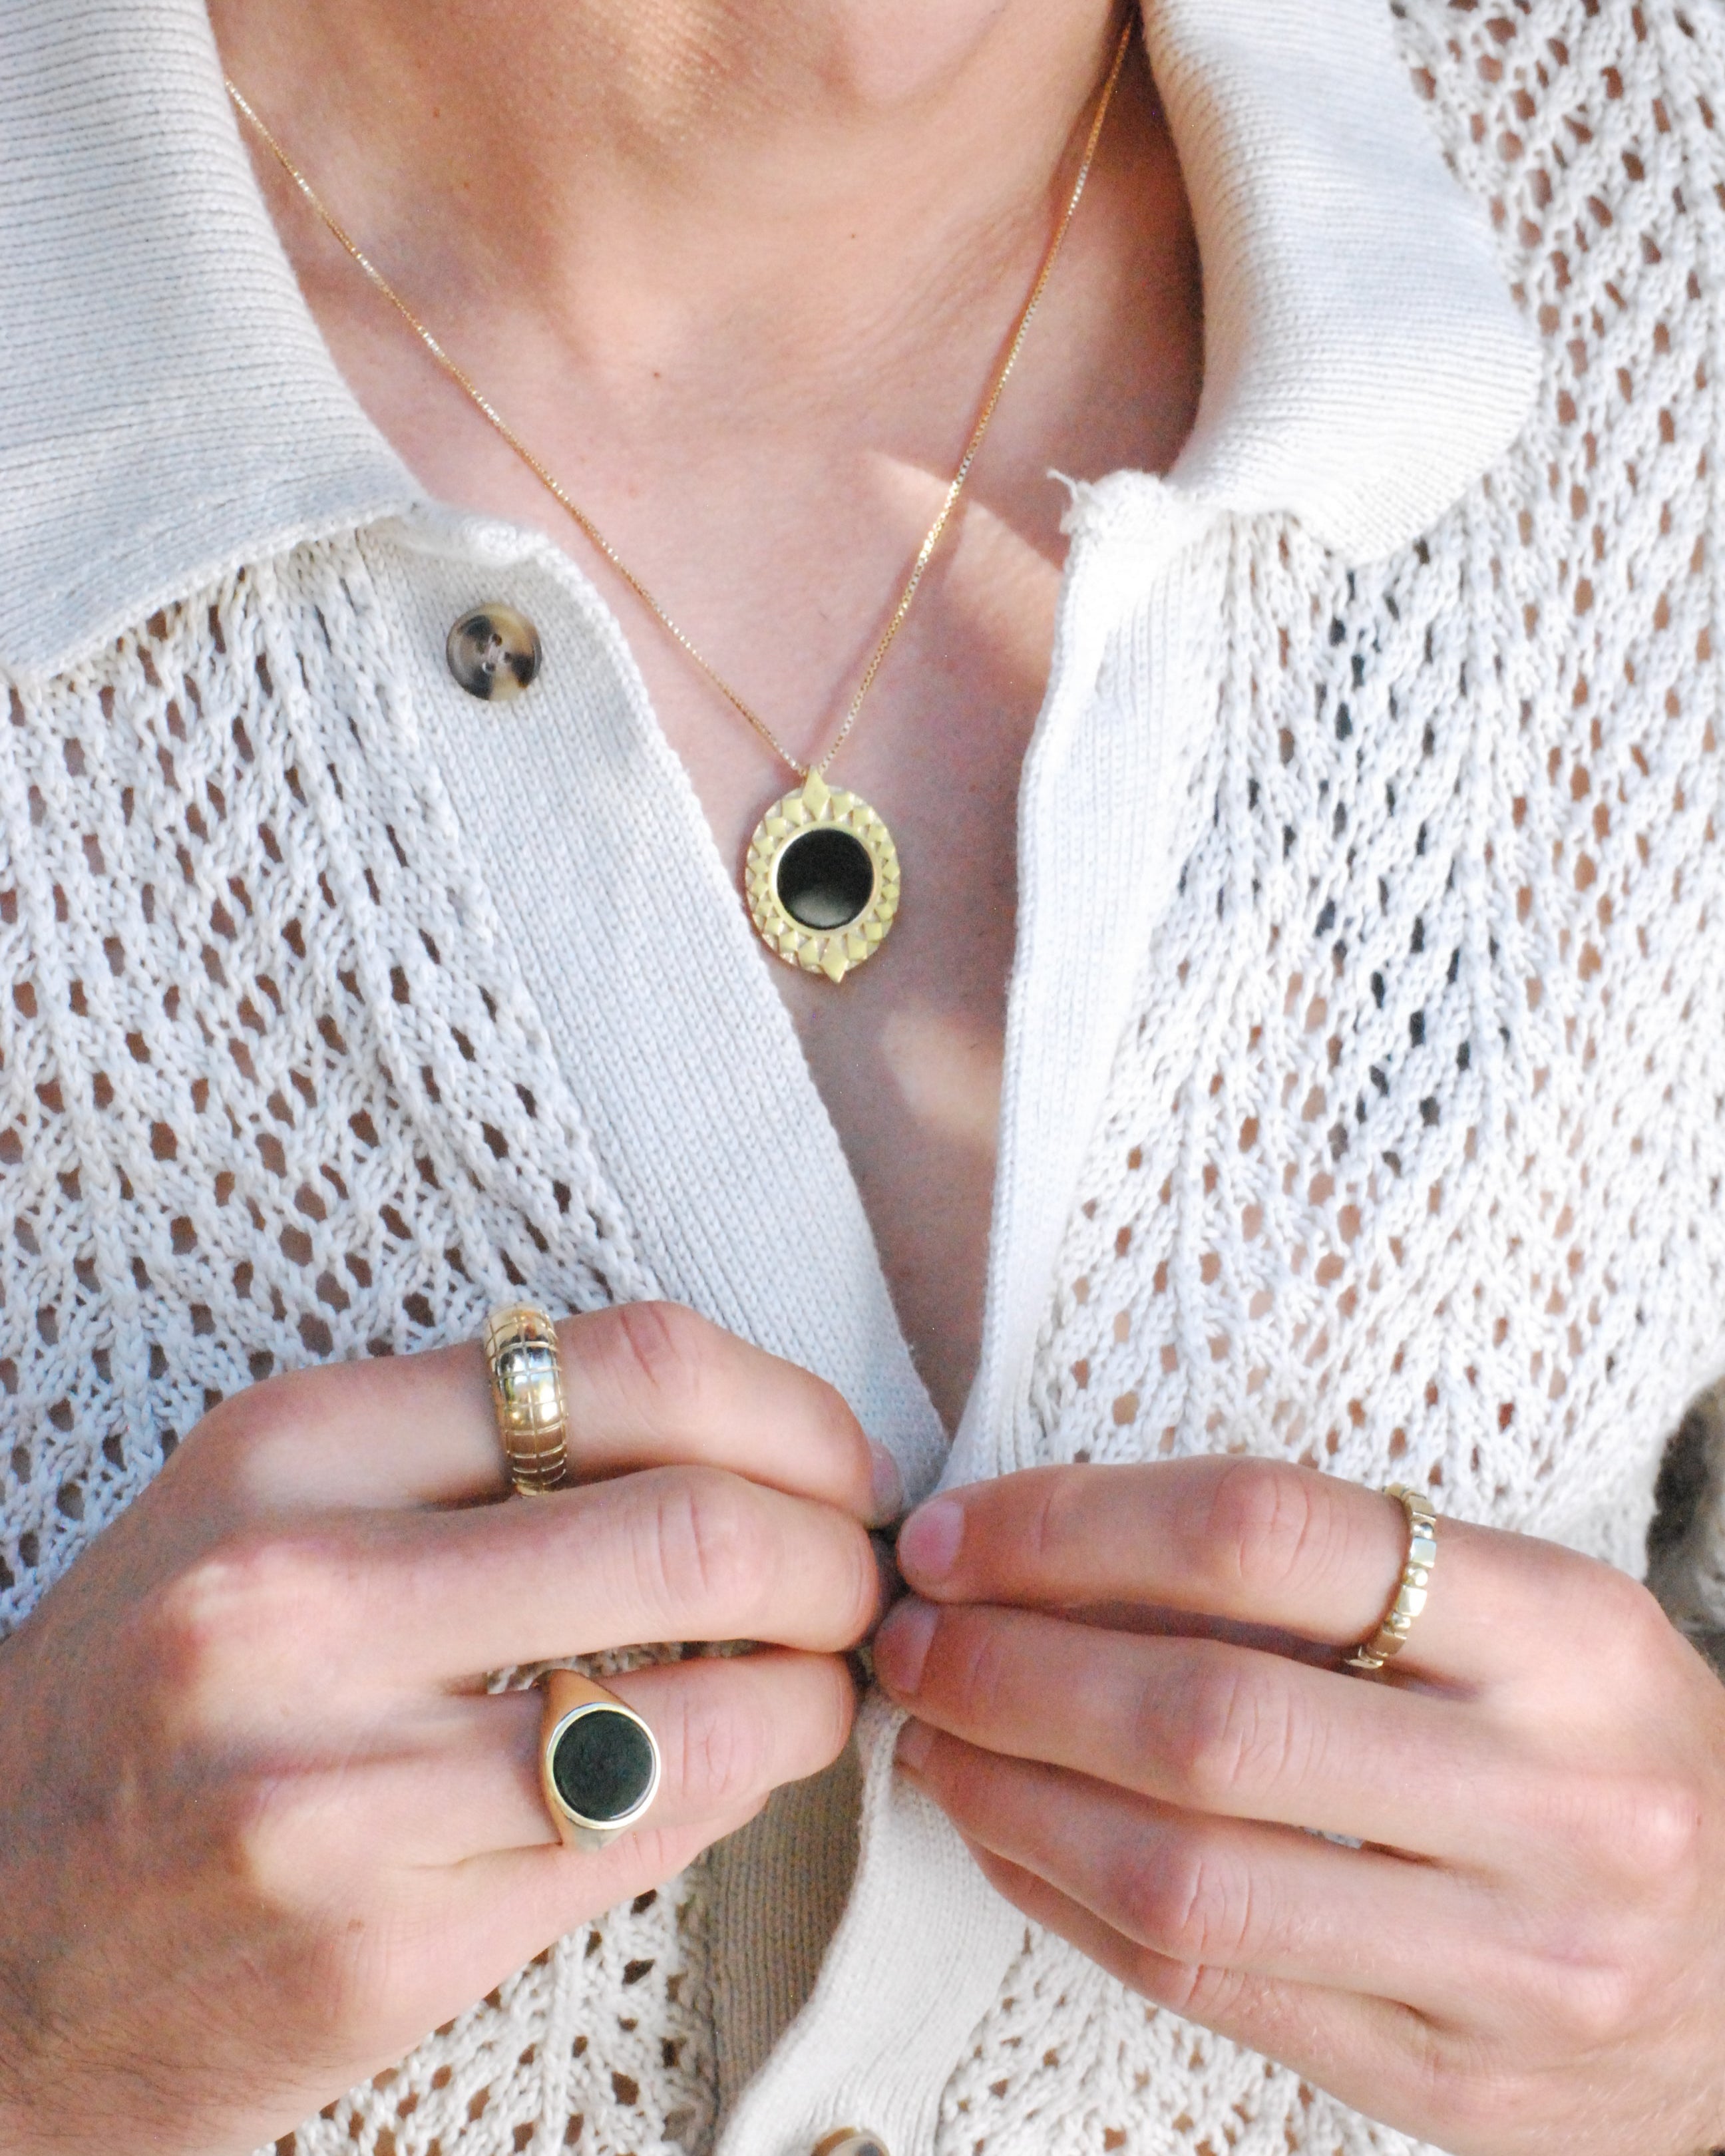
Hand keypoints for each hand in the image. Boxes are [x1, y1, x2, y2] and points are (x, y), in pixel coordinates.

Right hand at [0, 1303, 891, 2155]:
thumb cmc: (157, 1704)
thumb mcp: (268, 1515)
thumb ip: (472, 1453)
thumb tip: (736, 1443)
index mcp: (287, 1450)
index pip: (628, 1364)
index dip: (788, 1410)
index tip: (833, 1460)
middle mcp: (299, 1601)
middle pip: (699, 1526)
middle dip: (835, 1551)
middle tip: (858, 1575)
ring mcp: (336, 1786)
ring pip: (708, 1705)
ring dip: (818, 1688)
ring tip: (822, 1679)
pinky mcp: (382, 1946)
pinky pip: (647, 1839)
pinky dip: (740, 1787)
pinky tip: (736, 1763)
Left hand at [873, 1457, 1724, 2155]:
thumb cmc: (1596, 1750)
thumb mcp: (1518, 1620)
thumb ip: (1321, 1577)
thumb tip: (1048, 1542)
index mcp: (1569, 1632)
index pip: (1269, 1533)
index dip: (1075, 1523)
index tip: (962, 1530)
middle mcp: (1557, 1798)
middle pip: (1204, 1717)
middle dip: (1011, 1668)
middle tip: (912, 1634)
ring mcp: (1511, 1962)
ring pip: (1182, 1874)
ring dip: (1008, 1793)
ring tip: (929, 1735)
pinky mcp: (1447, 2083)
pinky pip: (1204, 1982)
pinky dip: (1062, 1897)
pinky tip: (999, 1834)